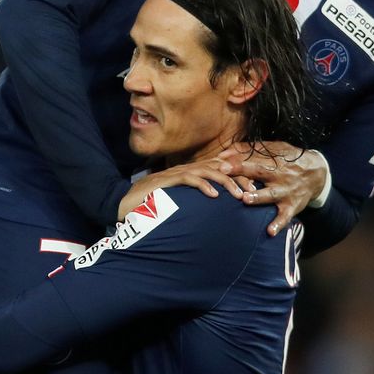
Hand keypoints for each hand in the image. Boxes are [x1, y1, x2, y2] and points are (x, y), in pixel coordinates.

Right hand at [117, 159, 243, 219]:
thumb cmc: (149, 204)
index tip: (251, 186)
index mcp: (186, 173)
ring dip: (225, 182)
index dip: (235, 174)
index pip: (216, 168)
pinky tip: (214, 195)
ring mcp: (173, 174)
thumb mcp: (177, 201)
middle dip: (236, 177)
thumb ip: (192, 200)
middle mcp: (182, 170)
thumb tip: (212, 205)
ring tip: (238, 194)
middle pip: (215, 167)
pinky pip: (187, 179)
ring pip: (205, 171)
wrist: (121, 203)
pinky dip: (202, 185)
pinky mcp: (165, 181)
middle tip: (251, 190)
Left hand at [217, 142, 327, 235]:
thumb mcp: (274, 149)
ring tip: (246, 199)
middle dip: (243, 170)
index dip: (237, 160)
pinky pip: (285, 216)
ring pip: (271, 194)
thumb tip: (223, 153)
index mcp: (273, 160)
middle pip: (260, 171)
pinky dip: (278, 224)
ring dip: (258, 197)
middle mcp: (279, 175)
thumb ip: (247, 150)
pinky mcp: (292, 206)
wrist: (317, 174)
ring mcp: (285, 191)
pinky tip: (269, 231)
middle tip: (224, 171)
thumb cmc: (288, 160)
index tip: (221, 162)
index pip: (253, 158)